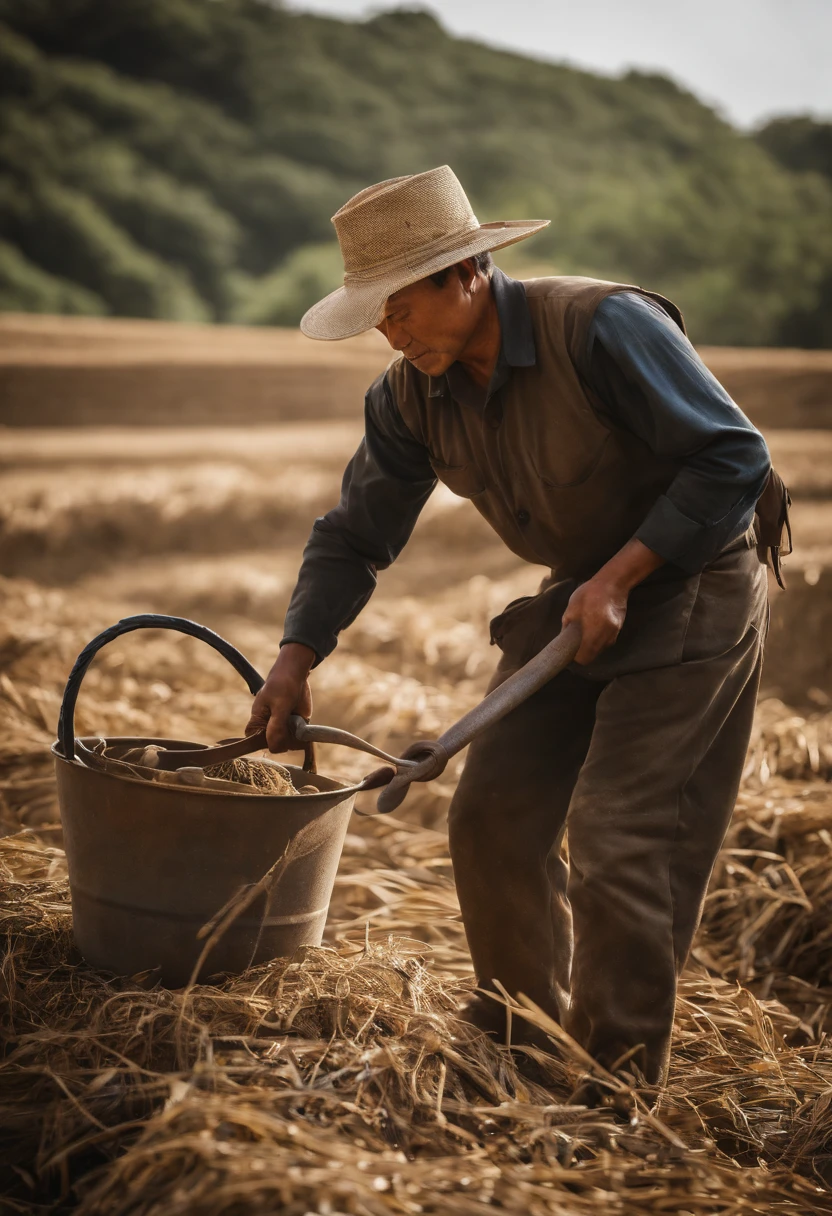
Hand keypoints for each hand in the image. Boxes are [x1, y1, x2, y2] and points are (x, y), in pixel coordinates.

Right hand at [245, 642, 315, 751]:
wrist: (297, 673)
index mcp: (258, 720)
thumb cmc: (282, 685)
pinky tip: (302, 725)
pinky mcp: (295, 725)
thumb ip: (276, 727)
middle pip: (273, 744)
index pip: (254, 740)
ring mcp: (283, 726)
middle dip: (282, 742)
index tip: (274, 739)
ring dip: (294, 739)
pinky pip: (297, 738)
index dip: (262, 743)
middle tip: (289, 726)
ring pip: (287, 743)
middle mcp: (269, 726)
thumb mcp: (280, 706)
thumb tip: (273, 748)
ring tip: (296, 721)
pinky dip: (302, 737)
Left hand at [562, 537, 664, 664]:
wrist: (613, 583)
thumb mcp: (572, 609)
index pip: (583, 658)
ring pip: (599, 649)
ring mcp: (614, 635)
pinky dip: (598, 638)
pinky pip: (605, 641)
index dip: (575, 657)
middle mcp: (606, 638)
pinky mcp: (618, 630)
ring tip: (585, 630)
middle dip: (582, 651)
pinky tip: (594, 625)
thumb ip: (567, 627)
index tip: (570, 649)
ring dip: (591, 644)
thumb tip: (564, 640)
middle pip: (592, 655)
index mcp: (593, 634)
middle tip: (575, 640)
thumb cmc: (589, 594)